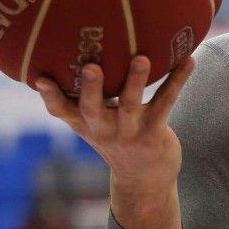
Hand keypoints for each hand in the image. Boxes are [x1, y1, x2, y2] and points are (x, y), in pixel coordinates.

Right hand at [35, 54, 195, 218]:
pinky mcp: (154, 132)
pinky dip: (177, 79)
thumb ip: (83, 97)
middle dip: (91, 88)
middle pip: (92, 108)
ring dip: (136, 80)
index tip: (40, 78)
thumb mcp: (94, 123)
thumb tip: (75, 49)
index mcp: (85, 124)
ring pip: (131, 104)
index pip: (61, 111)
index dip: (50, 96)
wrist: (144, 179)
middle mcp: (103, 129)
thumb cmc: (115, 138)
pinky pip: (166, 101)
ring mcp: (129, 132)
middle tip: (91, 67)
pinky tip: (188, 60)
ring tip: (142, 58)